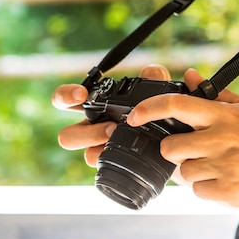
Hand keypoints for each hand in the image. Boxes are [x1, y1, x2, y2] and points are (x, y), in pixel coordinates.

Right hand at [52, 65, 171, 166]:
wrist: (174, 141)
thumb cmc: (157, 111)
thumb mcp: (158, 91)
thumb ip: (154, 78)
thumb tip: (151, 72)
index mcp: (94, 108)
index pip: (65, 100)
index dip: (65, 96)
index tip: (81, 94)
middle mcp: (92, 130)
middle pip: (67, 137)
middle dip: (86, 134)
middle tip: (111, 128)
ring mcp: (102, 150)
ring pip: (86, 155)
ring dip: (102, 149)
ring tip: (121, 139)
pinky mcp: (113, 163)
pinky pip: (105, 167)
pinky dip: (114, 159)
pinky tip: (130, 154)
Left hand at [126, 69, 238, 207]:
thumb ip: (212, 93)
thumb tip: (187, 75)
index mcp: (223, 116)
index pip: (177, 104)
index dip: (149, 109)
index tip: (135, 116)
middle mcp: (223, 139)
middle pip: (170, 147)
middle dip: (175, 151)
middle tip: (194, 150)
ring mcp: (226, 166)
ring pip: (182, 172)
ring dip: (192, 171)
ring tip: (214, 166)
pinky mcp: (228, 190)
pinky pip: (197, 191)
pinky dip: (205, 188)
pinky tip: (222, 180)